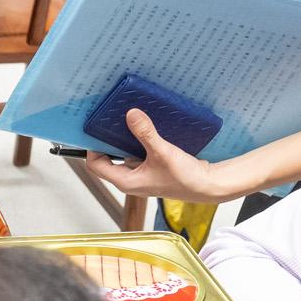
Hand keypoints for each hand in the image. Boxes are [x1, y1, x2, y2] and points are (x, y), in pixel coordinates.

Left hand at [84, 109, 270, 204]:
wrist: (207, 186)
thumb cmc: (184, 178)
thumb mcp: (162, 152)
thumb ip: (145, 133)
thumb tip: (130, 114)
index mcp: (125, 181)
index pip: (95, 165)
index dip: (92, 148)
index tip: (98, 130)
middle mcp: (130, 180)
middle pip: (108, 158)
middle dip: (109, 141)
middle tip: (112, 121)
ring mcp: (141, 175)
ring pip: (125, 155)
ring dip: (126, 140)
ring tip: (128, 121)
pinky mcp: (152, 169)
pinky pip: (139, 154)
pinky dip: (139, 142)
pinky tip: (146, 128)